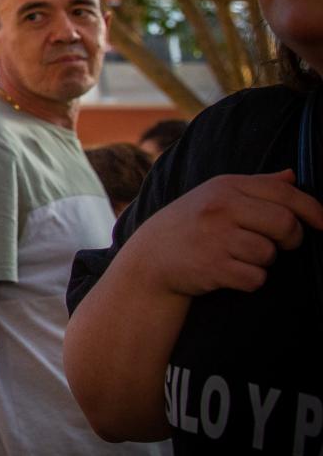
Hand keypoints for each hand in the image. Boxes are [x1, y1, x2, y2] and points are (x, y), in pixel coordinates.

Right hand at [126, 170, 322, 296]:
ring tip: (240, 257)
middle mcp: (220, 208)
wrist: (149, 258)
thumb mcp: (216, 195)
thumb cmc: (191, 225)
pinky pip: (255, 278)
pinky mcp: (212, 267)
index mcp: (225, 186)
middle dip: (291, 238)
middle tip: (281, 244)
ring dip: (263, 261)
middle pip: (285, 224)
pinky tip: (231, 273)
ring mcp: (215, 238)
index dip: (312, 209)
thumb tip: (292, 175)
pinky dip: (250, 280)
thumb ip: (257, 185)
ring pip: (269, 254)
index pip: (283, 193)